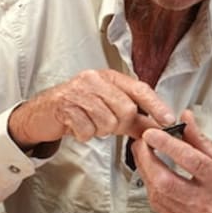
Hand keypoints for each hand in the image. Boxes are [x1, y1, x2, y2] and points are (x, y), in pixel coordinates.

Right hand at [8, 69, 174, 148]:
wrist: (43, 113)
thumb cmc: (78, 108)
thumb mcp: (109, 109)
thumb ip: (135, 119)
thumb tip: (159, 129)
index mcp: (109, 77)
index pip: (139, 89)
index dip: (156, 105)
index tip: (168, 119)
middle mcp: (95, 79)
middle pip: (126, 110)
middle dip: (118, 124)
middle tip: (104, 123)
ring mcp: (80, 91)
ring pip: (107, 122)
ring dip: (99, 130)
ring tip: (88, 122)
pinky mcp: (66, 106)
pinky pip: (88, 130)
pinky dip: (85, 134)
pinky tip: (77, 126)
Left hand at [131, 109, 211, 212]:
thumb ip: (199, 139)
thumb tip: (185, 120)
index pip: (191, 161)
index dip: (168, 145)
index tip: (152, 134)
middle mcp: (204, 202)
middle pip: (165, 181)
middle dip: (147, 159)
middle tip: (141, 143)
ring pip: (157, 194)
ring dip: (145, 172)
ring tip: (144, 156)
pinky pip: (158, 205)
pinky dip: (151, 187)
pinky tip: (151, 175)